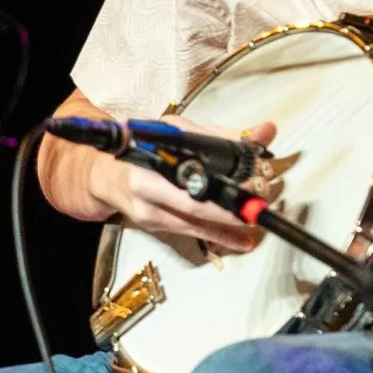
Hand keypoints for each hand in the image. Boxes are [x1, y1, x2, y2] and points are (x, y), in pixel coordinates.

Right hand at [89, 119, 278, 255]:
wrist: (106, 176)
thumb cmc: (143, 149)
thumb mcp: (177, 133)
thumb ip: (221, 135)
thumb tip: (265, 132)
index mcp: (151, 156)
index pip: (190, 168)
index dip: (221, 177)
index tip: (251, 177)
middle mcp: (146, 187)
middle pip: (193, 205)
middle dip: (228, 208)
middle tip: (257, 204)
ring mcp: (148, 212)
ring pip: (193, 224)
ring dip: (227, 225)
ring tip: (253, 222)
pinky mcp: (153, 227)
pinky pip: (190, 233)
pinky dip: (218, 237)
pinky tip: (241, 241)